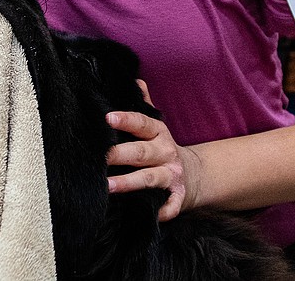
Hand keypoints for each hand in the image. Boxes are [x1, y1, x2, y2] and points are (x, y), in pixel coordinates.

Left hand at [104, 80, 201, 220]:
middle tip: (101, 156)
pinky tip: (148, 213)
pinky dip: (162, 210)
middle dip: (121, 154)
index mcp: (158, 133)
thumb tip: (134, 80)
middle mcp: (165, 153)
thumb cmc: (162, 149)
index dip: (125, 120)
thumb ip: (144, 106)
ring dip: (129, 183)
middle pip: (142, 152)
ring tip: (108, 186)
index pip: (142, 123)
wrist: (193, 175)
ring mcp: (172, 175)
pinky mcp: (177, 197)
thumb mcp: (156, 126)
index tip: (107, 118)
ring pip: (150, 179)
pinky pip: (170, 205)